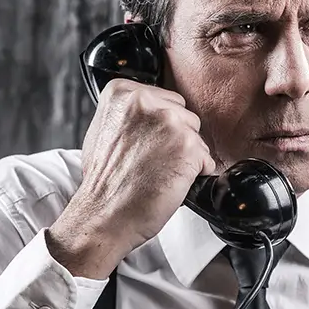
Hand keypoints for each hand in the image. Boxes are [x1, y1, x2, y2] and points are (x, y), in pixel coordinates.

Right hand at [47, 78, 215, 277]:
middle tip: (154, 162)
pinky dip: (196, 174)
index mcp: (122, 92)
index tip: (148, 144)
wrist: (104, 215)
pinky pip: (207, 159)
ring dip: (186, 156)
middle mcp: (146, 102)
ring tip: (160, 173)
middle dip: (175, 139)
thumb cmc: (103, 183)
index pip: (165, 99)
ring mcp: (169, 122)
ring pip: (196, 136)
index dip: (161, 127)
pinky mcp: (188, 146)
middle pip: (184, 115)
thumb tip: (150, 110)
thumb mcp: (102, 131)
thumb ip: (127, 114)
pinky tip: (172, 182)